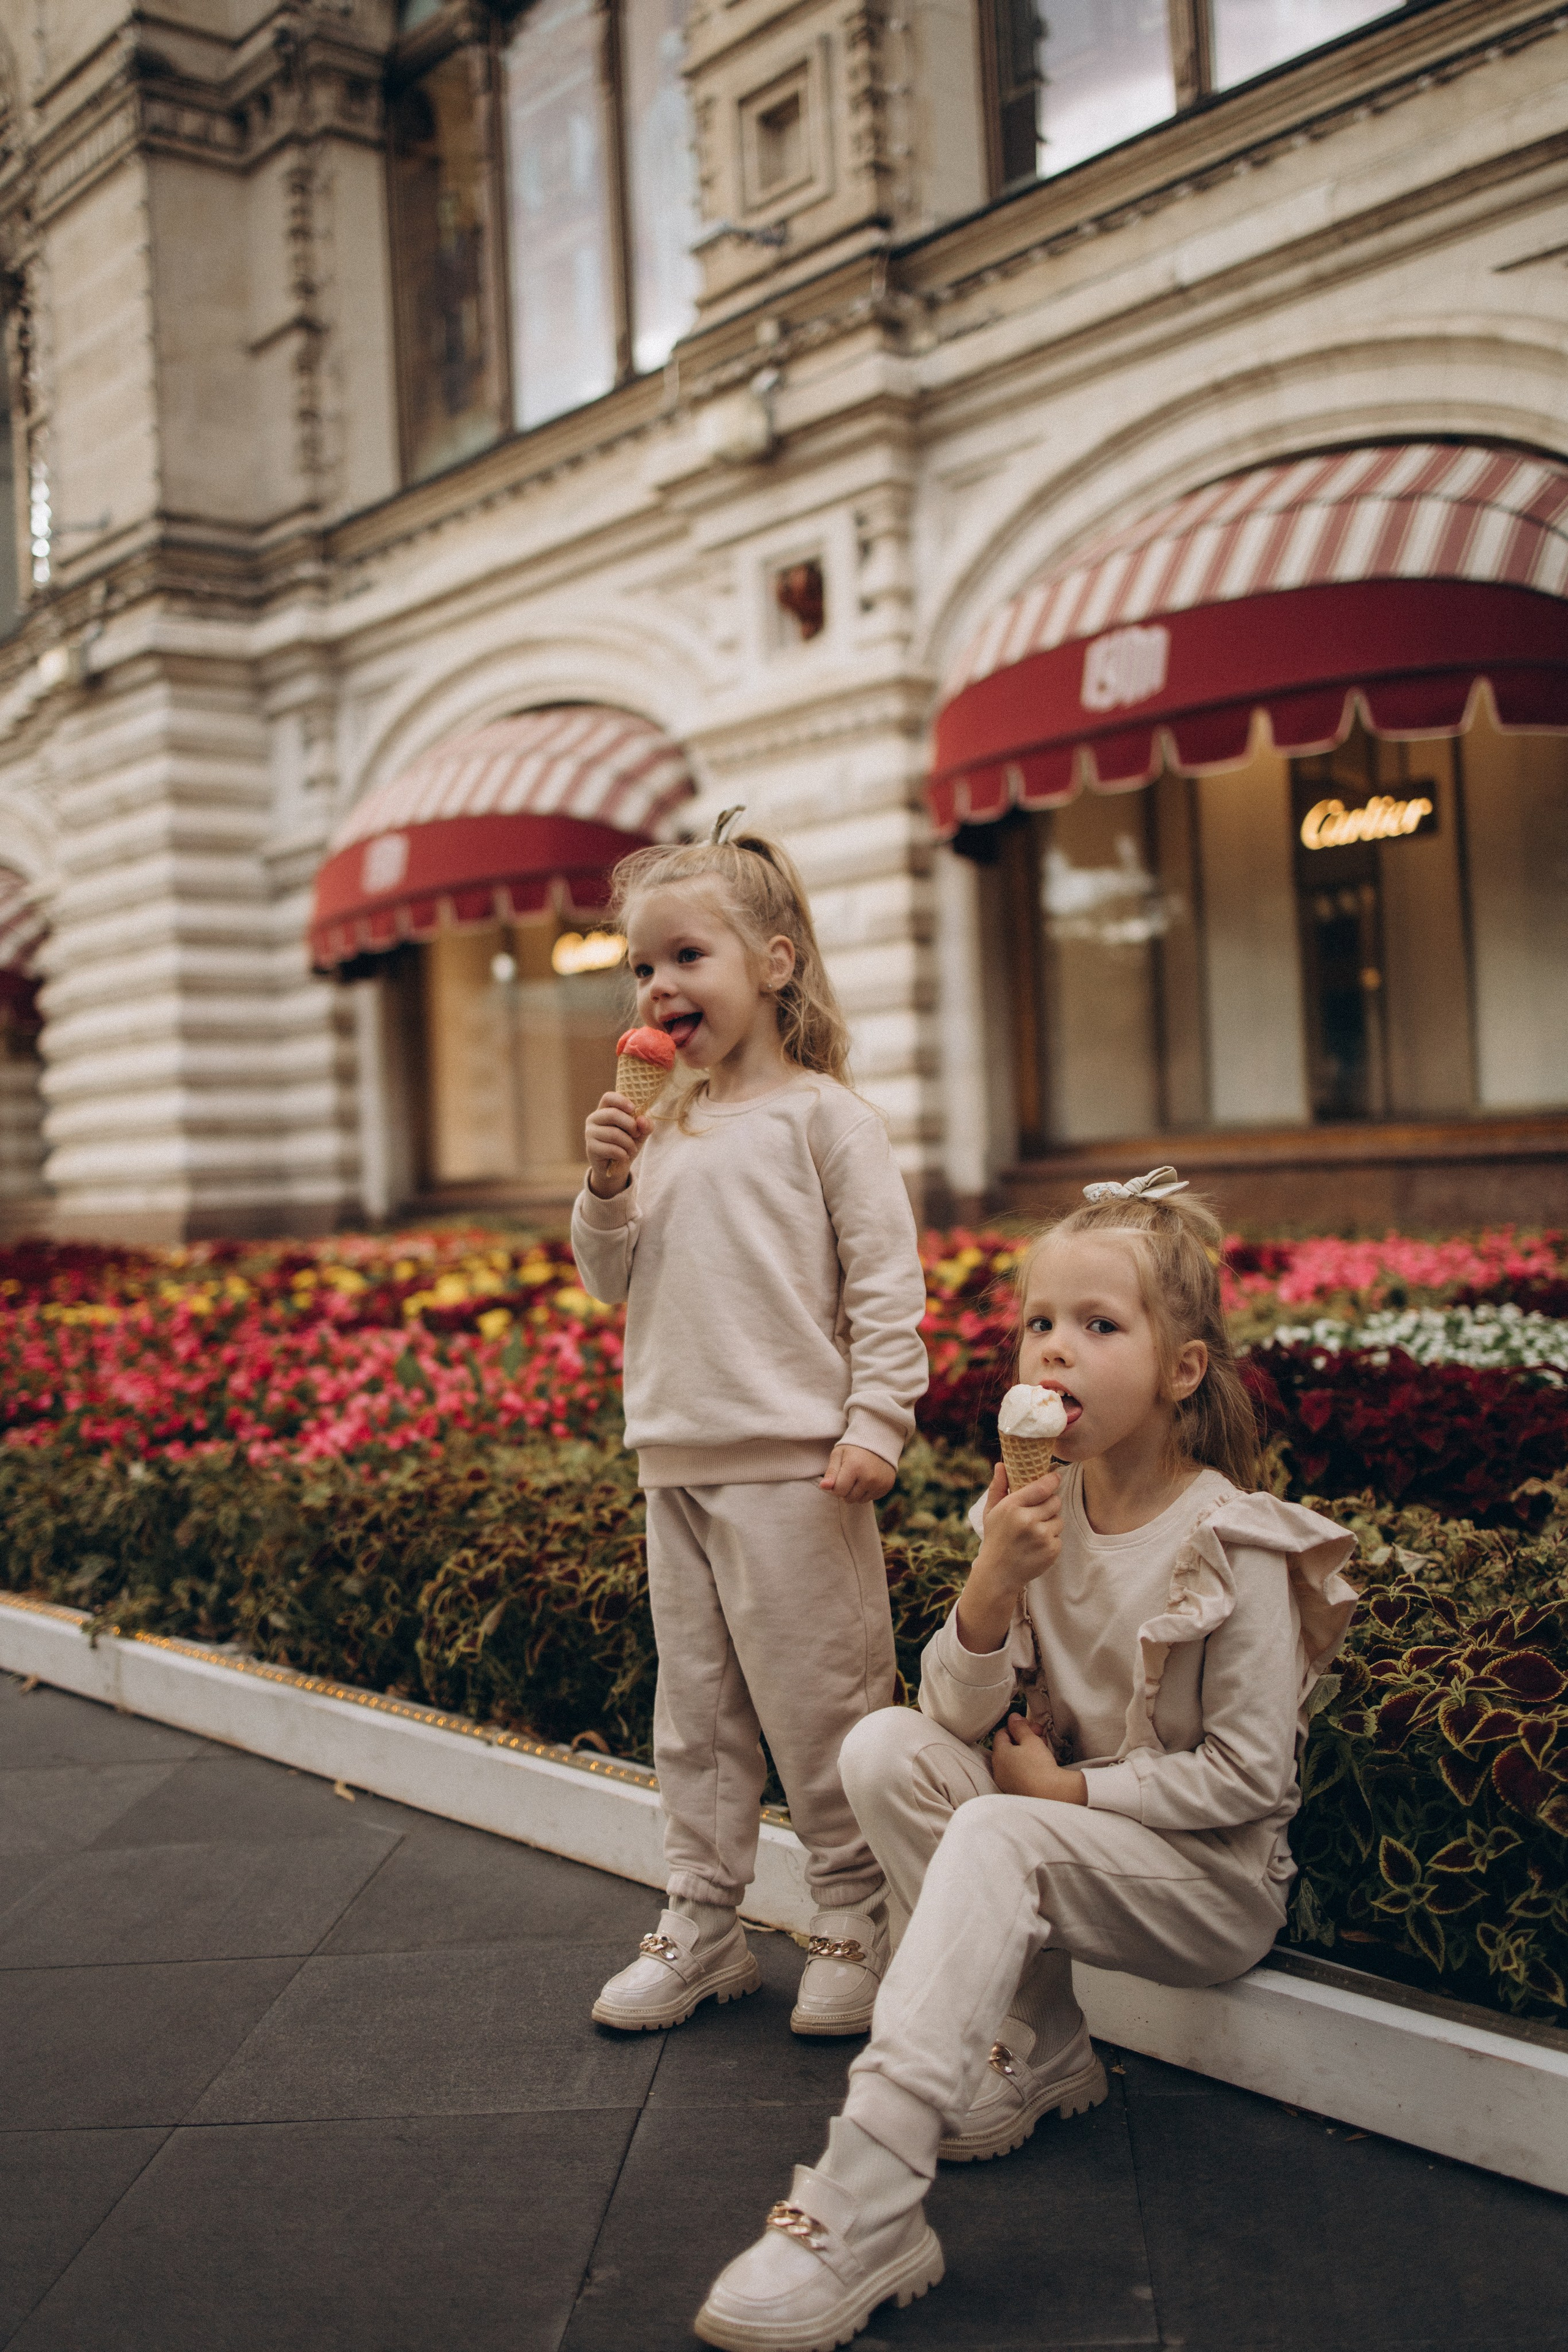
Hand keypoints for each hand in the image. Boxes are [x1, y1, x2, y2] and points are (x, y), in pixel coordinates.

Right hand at [585, 1092, 647, 1196]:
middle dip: (630, 1125)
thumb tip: (642, 1120)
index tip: (633, 1108)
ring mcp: (590, 1133)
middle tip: (637, 1134)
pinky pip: (611, 1148)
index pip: (608, 1097)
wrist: (617, 1168)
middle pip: (612, 1114)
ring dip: (629, 1143)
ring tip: (632, 1149)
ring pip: (613, 1134)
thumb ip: (645, 1125)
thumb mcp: (640, 1133)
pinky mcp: (590, 1147)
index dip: (621, 1100)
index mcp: (605, 1110)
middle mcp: (594, 1118)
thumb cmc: (627, 1144)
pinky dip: (623, 1154)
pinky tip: (624, 1156)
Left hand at [820, 1443, 895, 1502]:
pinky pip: (871, 1498)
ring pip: (860, 1501)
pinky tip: (868, 1479)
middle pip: (849, 1498)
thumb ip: (831, 1472)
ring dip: (856, 1493)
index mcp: (854, 1467)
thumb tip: (823, 1487)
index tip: (838, 1476)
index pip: (838, 1491)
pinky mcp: (887, 1487)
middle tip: (849, 1475)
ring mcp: (879, 1483)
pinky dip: (867, 1492)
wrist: (879, 1441)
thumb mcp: (839, 1455)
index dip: (835, 1486)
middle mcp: (869, 1477)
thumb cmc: (854, 1448)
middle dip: (846, 1490)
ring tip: (859, 1477)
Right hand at [954, 1463, 1061, 1653]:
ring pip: (1059, 1519)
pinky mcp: (1051, 1551)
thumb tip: (1002, 1464)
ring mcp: (1041, 1537)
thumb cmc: (995, 1538)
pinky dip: (1051, 1539)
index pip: (1042, 1487)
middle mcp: (1027, 1520)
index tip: (1055, 1477)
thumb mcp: (991, 1511)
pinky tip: (1036, 1545)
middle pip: (1055, 1501)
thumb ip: (998, 1487)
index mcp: (1012, 1507)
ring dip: (1050, 1523)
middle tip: (1038, 1512)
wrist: (998, 1574)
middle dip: (1050, 1504)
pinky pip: (1059, 1537)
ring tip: (1034, 1532)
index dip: (1052, 1480)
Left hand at [990, 1713, 1086, 1804]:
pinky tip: (1040, 1761)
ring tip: (1042, 1745)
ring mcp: (1006, 1782)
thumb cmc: (1039, 1766)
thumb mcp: (1030, 1741)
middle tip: (1039, 1733)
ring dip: (1026, 1750)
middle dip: (1023, 1737)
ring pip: (1014, 1760)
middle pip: (1008, 1747)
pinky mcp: (1016, 1791)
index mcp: (999, 1755)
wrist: (1051, 1796)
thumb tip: (1013, 1718)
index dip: (1016, 1726)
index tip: (1030, 1724)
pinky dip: (1027, 1764)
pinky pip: (1019, 1772)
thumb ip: (1020, 1727)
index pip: (1001, 1734)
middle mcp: (999, 1770)